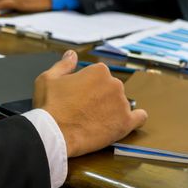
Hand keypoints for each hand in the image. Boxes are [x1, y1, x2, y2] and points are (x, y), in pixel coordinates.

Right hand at [33, 51, 147, 157]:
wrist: (54, 134)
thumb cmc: (50, 106)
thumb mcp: (48, 78)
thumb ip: (64, 65)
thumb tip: (71, 54)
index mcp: (99, 71)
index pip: (98, 76)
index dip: (87, 87)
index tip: (78, 97)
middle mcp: (114, 84)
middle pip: (111, 89)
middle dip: (100, 98)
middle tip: (84, 110)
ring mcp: (122, 104)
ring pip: (120, 104)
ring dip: (111, 110)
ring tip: (94, 122)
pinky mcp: (125, 123)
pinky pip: (139, 118)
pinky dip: (135, 118)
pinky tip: (127, 121)